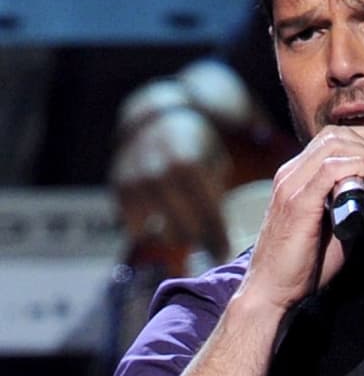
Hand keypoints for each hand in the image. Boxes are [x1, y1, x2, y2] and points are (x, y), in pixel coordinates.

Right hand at [111, 105, 231, 264]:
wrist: (157, 121)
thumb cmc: (195, 147)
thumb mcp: (215, 162)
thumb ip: (217, 193)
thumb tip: (230, 233)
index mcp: (190, 166)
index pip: (209, 215)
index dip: (218, 238)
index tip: (224, 253)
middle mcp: (160, 175)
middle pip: (186, 228)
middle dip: (200, 241)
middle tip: (209, 247)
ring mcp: (137, 184)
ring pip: (161, 234)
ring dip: (176, 237)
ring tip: (187, 234)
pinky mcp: (120, 191)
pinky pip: (137, 230)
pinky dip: (149, 232)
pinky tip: (160, 228)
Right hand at [236, 125, 363, 314]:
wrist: (273, 290)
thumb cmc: (304, 263)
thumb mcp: (334, 225)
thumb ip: (351, 204)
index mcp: (295, 176)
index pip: (330, 137)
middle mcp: (290, 173)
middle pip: (336, 135)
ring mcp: (291, 185)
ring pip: (335, 145)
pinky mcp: (298, 202)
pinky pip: (333, 169)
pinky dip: (363, 168)